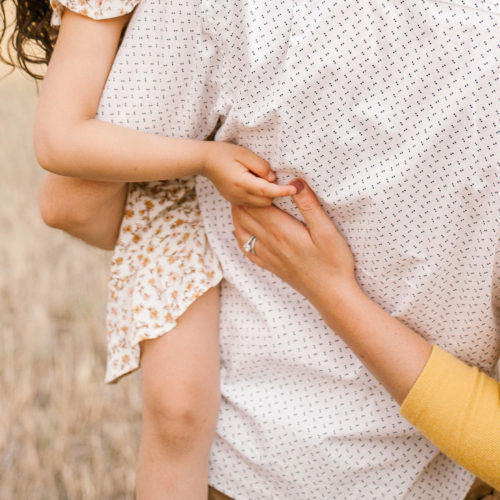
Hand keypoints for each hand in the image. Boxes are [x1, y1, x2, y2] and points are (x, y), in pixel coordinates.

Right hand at [202, 142, 295, 205]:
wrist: (204, 161)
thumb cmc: (224, 153)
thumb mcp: (244, 154)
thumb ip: (261, 166)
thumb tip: (273, 178)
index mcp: (241, 183)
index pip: (267, 191)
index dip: (282, 191)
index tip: (294, 189)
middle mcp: (239, 195)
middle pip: (266, 201)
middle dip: (274, 192)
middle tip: (270, 176)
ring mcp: (236, 200)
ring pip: (260, 205)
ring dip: (266, 195)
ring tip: (259, 179)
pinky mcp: (235, 201)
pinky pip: (253, 204)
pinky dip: (258, 197)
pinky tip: (254, 184)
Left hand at [232, 179, 357, 303]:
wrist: (331, 294)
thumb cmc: (333, 262)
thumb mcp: (326, 230)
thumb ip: (309, 206)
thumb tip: (295, 182)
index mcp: (281, 230)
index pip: (257, 204)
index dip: (252, 189)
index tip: (254, 177)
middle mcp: (269, 243)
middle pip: (244, 216)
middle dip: (242, 198)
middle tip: (245, 184)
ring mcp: (268, 256)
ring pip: (241, 231)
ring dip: (238, 215)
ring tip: (240, 201)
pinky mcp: (271, 266)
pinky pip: (247, 250)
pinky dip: (240, 237)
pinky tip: (239, 232)